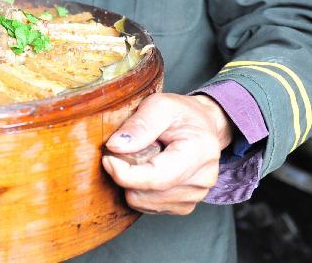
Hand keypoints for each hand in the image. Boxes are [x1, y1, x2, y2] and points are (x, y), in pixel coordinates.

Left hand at [102, 93, 232, 214]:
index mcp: (198, 154)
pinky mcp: (184, 205)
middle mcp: (200, 181)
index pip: (155, 178)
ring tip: (142, 157)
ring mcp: (194, 196)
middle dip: (125, 174)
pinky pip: (148, 206)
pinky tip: (147, 170)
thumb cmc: (183, 114)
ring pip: (143, 203)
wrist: (203, 125)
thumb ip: (139, 125)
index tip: (108, 157)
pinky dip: (139, 190)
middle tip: (126, 151)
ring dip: (132, 183)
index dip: (124, 173)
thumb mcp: (160, 105)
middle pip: (146, 194)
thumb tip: (116, 146)